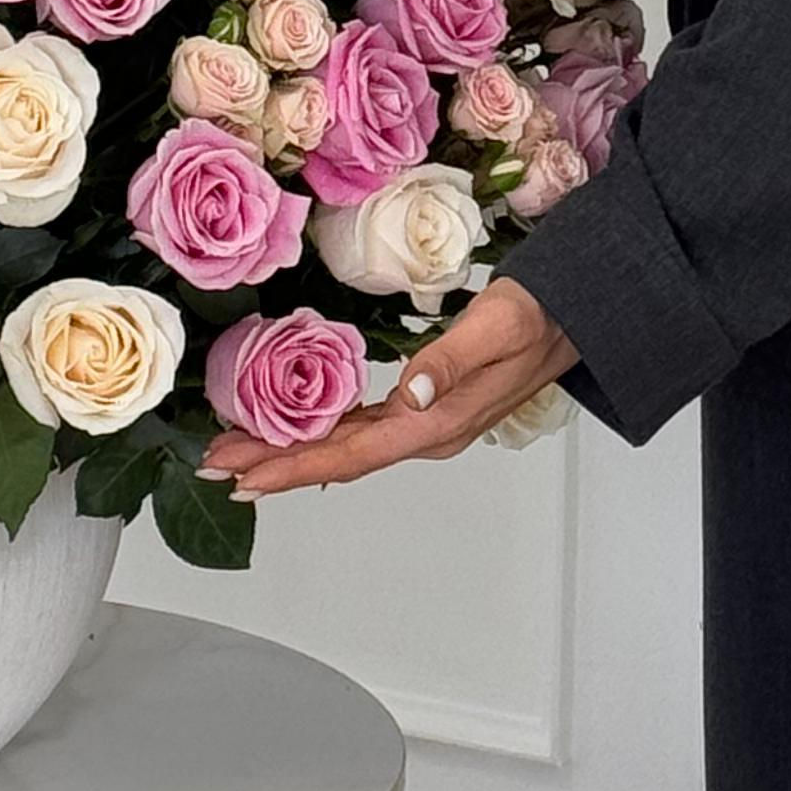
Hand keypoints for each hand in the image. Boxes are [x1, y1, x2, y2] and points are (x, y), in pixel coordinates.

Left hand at [201, 274, 576, 498]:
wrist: (576, 317)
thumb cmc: (538, 315)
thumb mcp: (497, 326)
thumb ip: (450, 361)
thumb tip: (410, 394)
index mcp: (436, 422)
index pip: (350, 454)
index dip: (292, 467)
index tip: (245, 476)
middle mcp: (426, 431)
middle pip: (336, 458)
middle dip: (273, 464)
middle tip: (215, 464)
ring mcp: (427, 422)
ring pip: (345, 446)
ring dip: (290, 451)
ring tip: (238, 452)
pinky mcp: (426, 407)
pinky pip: (361, 429)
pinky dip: (322, 433)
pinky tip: (297, 432)